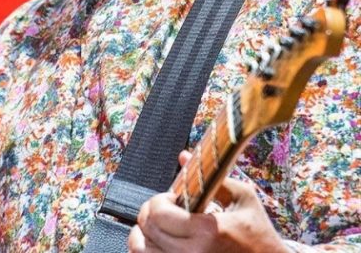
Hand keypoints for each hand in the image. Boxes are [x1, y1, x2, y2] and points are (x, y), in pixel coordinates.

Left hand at [127, 151, 288, 252]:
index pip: (158, 212)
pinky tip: (163, 243)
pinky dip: (149, 249)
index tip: (174, 198)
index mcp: (208, 232)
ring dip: (144, 233)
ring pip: (140, 249)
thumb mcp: (243, 199)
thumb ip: (213, 177)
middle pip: (145, 229)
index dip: (159, 199)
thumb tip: (183, 155)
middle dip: (149, 212)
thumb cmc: (258, 234)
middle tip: (166, 210)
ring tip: (161, 228)